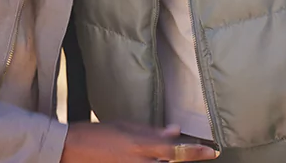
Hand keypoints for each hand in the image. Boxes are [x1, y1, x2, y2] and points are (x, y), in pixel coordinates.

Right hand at [61, 123, 217, 161]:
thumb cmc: (99, 134)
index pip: (176, 150)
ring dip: (164, 159)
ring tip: (147, 150)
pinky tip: (148, 157)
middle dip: (179, 157)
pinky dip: (153, 162)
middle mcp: (140, 162)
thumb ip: (152, 132)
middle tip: (192, 152)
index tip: (213, 151)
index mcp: (141, 146)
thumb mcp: (125, 127)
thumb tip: (175, 131)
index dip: (196, 152)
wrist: (72, 149)